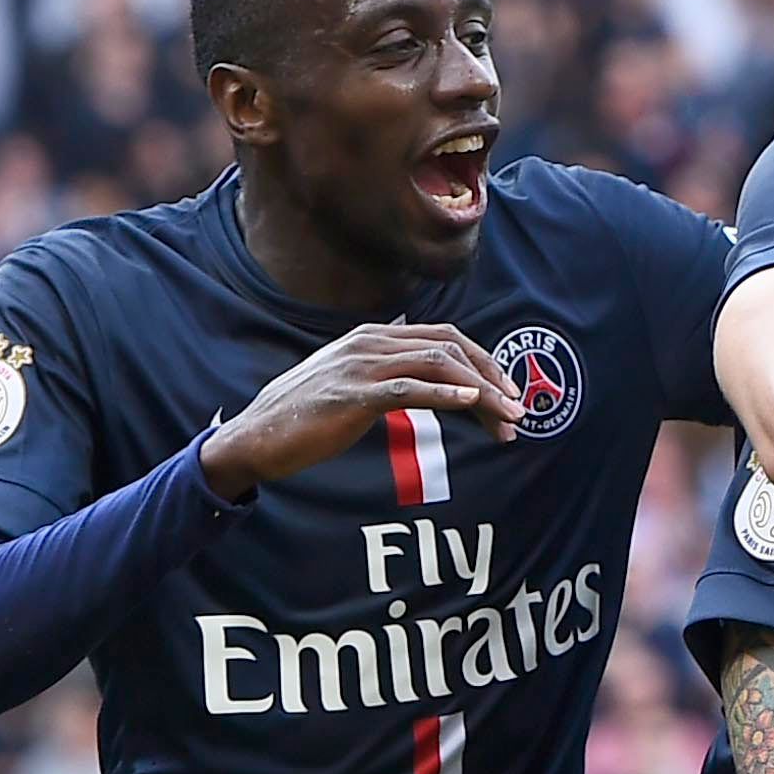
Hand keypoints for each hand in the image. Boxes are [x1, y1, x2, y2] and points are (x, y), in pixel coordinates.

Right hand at [198, 322, 519, 500]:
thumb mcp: (352, 383)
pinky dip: (444, 395)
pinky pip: (407, 389)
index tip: (508, 393)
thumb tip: (427, 373)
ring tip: (505, 417)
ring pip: (436, 365)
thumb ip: (389, 374)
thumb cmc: (307, 415)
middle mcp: (371, 342)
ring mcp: (360, 366)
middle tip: (516, 411)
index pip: (445, 338)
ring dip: (479, 392)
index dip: (483, 362)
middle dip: (490, 377)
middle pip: (449, 347)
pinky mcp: (351, 396)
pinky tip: (470, 406)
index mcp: (374, 336)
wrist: (256, 437)